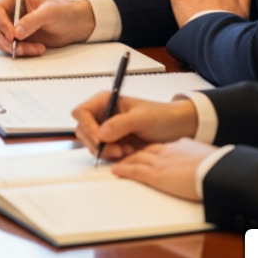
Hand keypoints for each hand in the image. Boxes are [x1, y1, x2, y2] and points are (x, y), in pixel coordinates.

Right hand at [0, 0, 95, 56]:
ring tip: (35, 48)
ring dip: (15, 47)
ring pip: (0, 40)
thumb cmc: (64, 11)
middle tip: (20, 45)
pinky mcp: (17, 39)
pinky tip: (37, 48)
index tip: (12, 34)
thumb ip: (33, 20)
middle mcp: (10, 12)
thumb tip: (17, 31)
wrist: (74, 25)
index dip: (1, 23)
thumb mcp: (50, 12)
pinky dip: (21, 52)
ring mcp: (12, 26)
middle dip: (7, 39)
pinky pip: (9, 48)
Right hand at [72, 94, 198, 161]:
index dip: (87, 126)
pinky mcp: (112, 143)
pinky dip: (113, 156)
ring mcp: (106, 130)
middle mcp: (102, 115)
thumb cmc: (161, 116)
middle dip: (97, 143)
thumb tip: (101, 133)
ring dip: (106, 151)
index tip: (100, 138)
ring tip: (127, 150)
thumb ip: (121, 123)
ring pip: (91, 144)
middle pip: (82, 131)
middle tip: (117, 150)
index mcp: (105, 101)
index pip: (81, 112)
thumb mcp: (142, 118)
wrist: (176, 129)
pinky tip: (129, 153)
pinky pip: (102, 153)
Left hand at [110, 138, 216, 200]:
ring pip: (136, 158)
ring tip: (116, 162)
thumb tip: (203, 163)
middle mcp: (167, 151)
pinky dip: (123, 170)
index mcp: (180, 146)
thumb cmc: (217, 166)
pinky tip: (116, 170)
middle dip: (132, 153)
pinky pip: (134, 170)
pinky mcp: (155, 175)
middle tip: (122, 154)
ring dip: (124, 160)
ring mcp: (160, 162)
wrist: (217, 171)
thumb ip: (198, 158)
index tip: (144, 152)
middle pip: (144, 150)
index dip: (149, 150)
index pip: (159, 146)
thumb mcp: (206, 157)